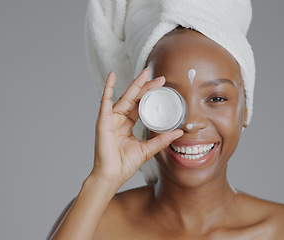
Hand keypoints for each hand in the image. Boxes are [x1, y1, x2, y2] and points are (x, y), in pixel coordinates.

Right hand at [91, 69, 182, 186]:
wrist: (112, 176)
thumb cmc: (125, 164)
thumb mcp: (148, 149)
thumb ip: (162, 140)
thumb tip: (179, 132)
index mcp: (127, 124)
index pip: (140, 105)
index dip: (151, 95)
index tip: (163, 86)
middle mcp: (119, 119)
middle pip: (134, 98)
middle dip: (147, 86)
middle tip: (161, 78)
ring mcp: (110, 119)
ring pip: (125, 97)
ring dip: (135, 84)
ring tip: (145, 73)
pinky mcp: (103, 121)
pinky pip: (105, 101)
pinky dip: (108, 87)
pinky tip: (112, 76)